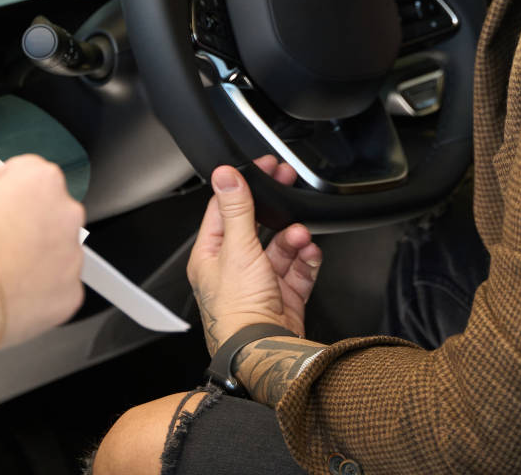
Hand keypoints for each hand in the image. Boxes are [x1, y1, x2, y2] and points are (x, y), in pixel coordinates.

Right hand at [0, 155, 85, 350]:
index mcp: (42, 183)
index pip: (35, 172)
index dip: (13, 185)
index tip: (4, 195)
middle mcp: (66, 213)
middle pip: (53, 213)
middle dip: (32, 223)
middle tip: (3, 239)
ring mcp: (72, 254)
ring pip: (59, 251)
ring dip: (39, 257)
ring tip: (5, 272)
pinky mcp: (71, 290)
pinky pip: (59, 286)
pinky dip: (42, 290)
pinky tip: (15, 293)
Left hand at [187, 164, 321, 352]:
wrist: (263, 351)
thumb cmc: (238, 311)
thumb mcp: (237, 249)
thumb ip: (235, 208)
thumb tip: (224, 175)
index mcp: (210, 257)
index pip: (223, 210)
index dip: (242, 186)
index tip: (260, 168)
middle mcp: (233, 270)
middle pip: (255, 227)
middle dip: (275, 210)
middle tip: (288, 185)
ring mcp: (259, 284)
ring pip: (280, 247)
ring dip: (294, 238)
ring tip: (301, 236)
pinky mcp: (283, 297)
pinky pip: (298, 269)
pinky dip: (306, 259)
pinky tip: (310, 253)